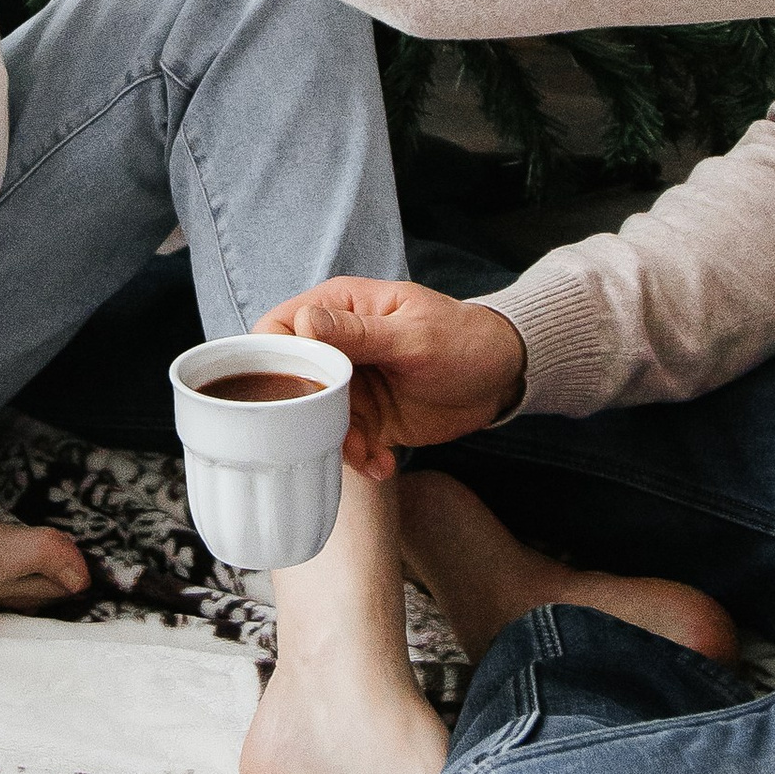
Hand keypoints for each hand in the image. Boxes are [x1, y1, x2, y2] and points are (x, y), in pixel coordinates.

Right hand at [256, 277, 525, 481]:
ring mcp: (349, 385)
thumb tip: (303, 321)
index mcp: (339, 309)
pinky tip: (383, 464)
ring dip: (336, 443)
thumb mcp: (414, 336)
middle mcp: (335, 346)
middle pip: (288, 380)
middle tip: (336, 433)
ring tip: (369, 455)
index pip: (279, 329)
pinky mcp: (367, 418)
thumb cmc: (463, 338)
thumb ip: (359, 334)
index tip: (293, 392)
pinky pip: (345, 442)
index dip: (272, 361)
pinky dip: (360, 459)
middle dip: (305, 414)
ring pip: (313, 419)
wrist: (502, 377)